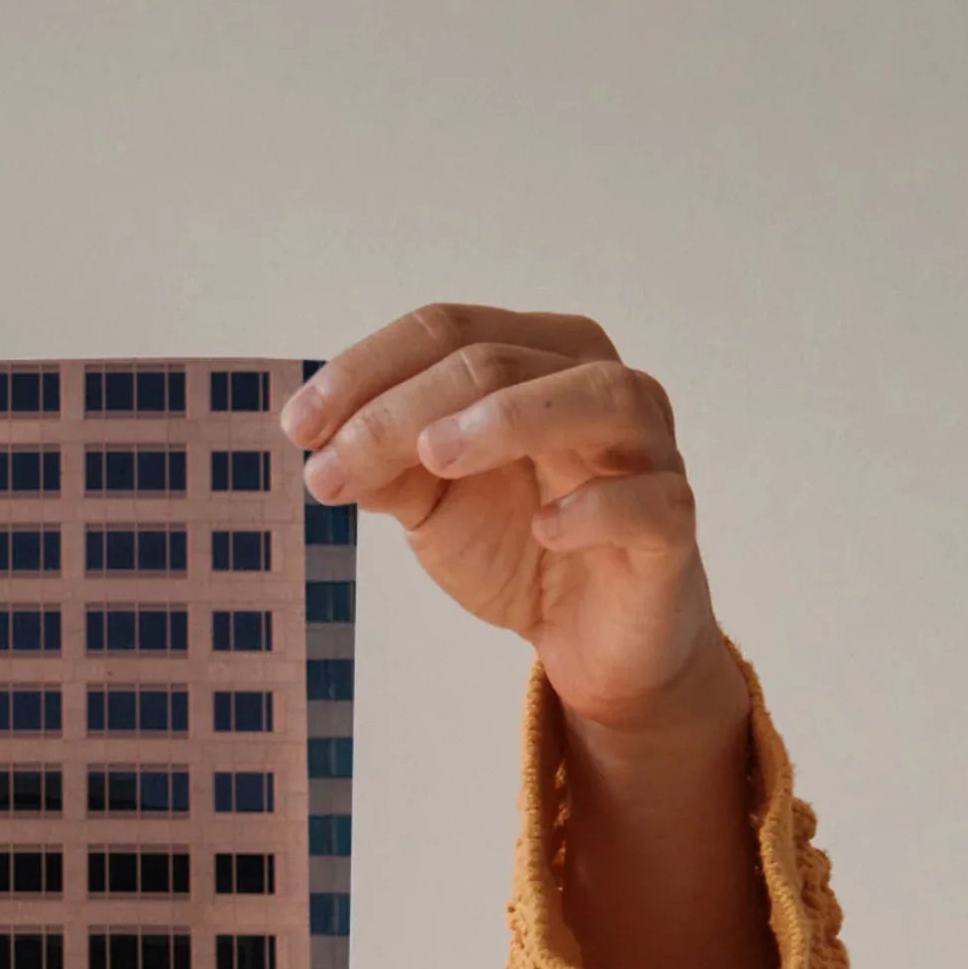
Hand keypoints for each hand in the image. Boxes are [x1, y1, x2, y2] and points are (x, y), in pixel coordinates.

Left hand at [288, 305, 772, 968]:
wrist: (589, 638)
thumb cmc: (518, 544)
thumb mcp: (433, 503)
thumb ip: (386, 466)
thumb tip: (323, 447)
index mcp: (539, 359)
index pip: (449, 330)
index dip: (367, 370)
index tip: (297, 428)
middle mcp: (599, 385)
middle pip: (500, 360)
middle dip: (404, 409)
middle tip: (334, 463)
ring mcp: (646, 451)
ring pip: (596, 398)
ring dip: (510, 418)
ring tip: (434, 456)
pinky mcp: (670, 527)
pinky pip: (648, 501)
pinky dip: (597, 507)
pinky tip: (545, 527)